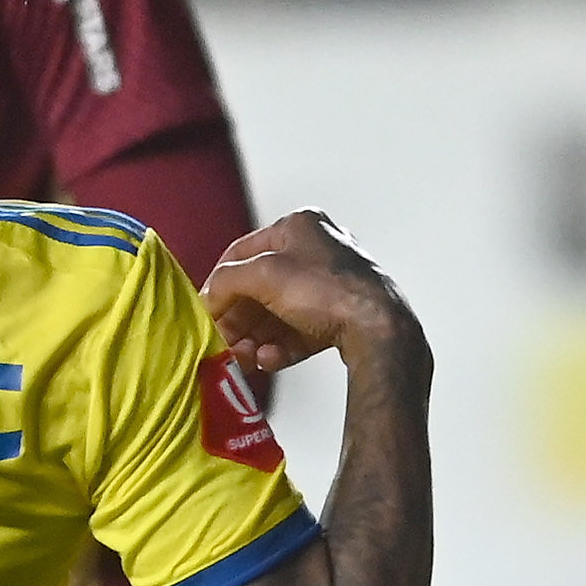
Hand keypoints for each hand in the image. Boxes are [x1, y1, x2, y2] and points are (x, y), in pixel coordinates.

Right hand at [204, 211, 418, 378]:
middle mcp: (318, 252)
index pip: (244, 251)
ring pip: (279, 314)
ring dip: (256, 337)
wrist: (379, 330)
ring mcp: (331, 287)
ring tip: (243, 356)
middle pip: (261, 288)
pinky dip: (281, 347)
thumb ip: (227, 281)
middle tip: (222, 340)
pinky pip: (300, 332)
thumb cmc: (326, 291)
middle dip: (239, 318)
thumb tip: (209, 297)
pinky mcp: (340, 319)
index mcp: (301, 226)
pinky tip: (269, 359)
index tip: (206, 307)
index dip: (220, 280)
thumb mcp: (264, 275)